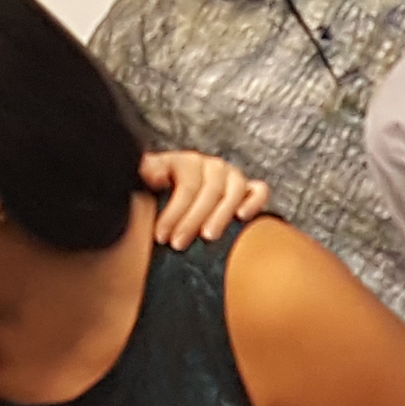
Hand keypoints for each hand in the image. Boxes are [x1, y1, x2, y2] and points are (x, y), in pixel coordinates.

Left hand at [134, 148, 272, 245]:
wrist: (173, 193)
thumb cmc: (160, 193)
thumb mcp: (146, 182)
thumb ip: (147, 174)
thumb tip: (155, 176)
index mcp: (185, 162)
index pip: (186, 185)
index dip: (174, 212)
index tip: (161, 236)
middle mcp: (211, 166)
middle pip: (209, 190)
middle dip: (192, 220)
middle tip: (178, 243)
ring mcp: (232, 175)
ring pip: (234, 190)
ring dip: (221, 214)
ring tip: (208, 236)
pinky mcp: (249, 188)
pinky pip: (259, 190)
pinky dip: (254, 202)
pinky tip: (242, 217)